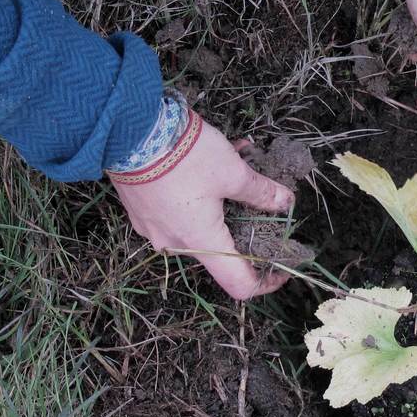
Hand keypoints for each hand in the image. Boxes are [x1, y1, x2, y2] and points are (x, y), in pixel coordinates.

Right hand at [112, 118, 294, 299]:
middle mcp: (175, 244)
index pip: (238, 285)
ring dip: (223, 204)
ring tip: (239, 166)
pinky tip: (209, 163)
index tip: (282, 269)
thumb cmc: (185, 155)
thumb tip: (285, 202)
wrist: (130, 131)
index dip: (265, 283)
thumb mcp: (233, 171)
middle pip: (220, 251)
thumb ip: (262, 192)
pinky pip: (178, 213)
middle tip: (263, 203)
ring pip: (199, 227)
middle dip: (246, 229)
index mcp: (201, 242)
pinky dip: (198, 196)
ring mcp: (154, 229)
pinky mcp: (142, 210)